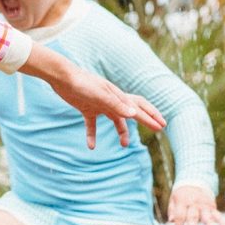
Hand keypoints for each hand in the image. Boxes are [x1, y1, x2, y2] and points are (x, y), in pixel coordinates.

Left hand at [24, 45, 165, 149]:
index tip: (161, 126)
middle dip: (145, 120)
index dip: (150, 117)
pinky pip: (92, 125)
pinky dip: (92, 135)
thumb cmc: (82, 83)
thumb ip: (115, 104)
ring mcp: (99, 104)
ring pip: (115, 120)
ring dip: (122, 132)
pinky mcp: (87, 108)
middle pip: (132, 112)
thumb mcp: (100, 95)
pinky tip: (91, 146)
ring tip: (125, 145)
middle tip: (157, 129)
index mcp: (117, 96)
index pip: (138, 107)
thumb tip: (133, 115)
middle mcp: (111, 100)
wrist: (62, 77)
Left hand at [167, 185, 224, 224]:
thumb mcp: (173, 199)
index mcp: (183, 202)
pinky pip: (218, 215)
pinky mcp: (212, 206)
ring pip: (208, 217)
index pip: (180, 216)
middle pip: (193, 217)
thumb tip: (171, 221)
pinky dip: (223, 223)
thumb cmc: (182, 194)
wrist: (195, 181)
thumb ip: (172, 210)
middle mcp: (194, 203)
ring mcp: (204, 205)